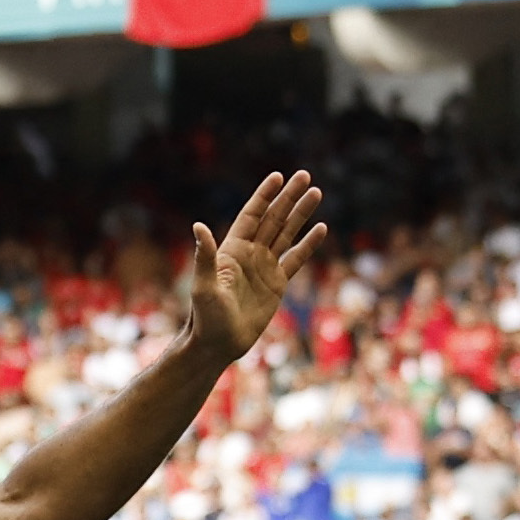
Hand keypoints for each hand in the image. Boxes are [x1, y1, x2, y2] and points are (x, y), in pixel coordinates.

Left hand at [170, 171, 327, 369]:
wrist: (219, 344)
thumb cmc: (205, 317)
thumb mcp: (203, 286)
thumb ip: (204, 256)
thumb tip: (198, 226)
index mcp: (232, 249)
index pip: (252, 215)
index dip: (264, 196)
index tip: (278, 177)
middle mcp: (250, 253)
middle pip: (273, 218)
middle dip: (288, 197)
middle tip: (305, 176)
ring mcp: (265, 267)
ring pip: (287, 233)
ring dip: (301, 214)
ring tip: (316, 193)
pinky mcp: (277, 284)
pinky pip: (296, 259)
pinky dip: (308, 244)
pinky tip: (321, 229)